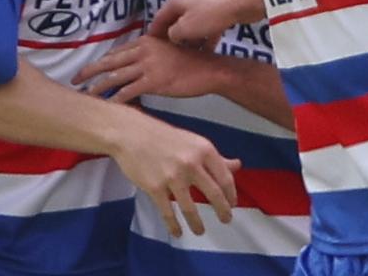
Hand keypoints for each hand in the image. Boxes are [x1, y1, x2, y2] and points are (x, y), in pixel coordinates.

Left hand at [74, 34, 218, 102]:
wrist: (208, 69)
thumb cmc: (190, 62)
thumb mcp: (166, 51)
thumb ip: (149, 55)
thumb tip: (135, 66)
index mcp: (145, 41)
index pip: (116, 52)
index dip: (101, 61)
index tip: (90, 69)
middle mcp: (143, 50)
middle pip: (108, 61)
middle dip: (89, 71)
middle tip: (75, 80)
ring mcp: (147, 66)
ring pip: (114, 77)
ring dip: (97, 87)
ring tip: (85, 95)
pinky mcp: (153, 82)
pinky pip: (128, 92)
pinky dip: (115, 100)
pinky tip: (107, 107)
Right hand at [111, 115, 240, 236]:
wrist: (130, 133)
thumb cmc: (162, 137)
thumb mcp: (193, 142)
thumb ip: (215, 157)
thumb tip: (237, 165)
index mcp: (203, 150)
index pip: (225, 177)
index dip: (231, 194)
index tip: (233, 204)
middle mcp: (191, 163)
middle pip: (214, 194)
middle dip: (223, 211)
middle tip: (226, 220)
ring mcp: (172, 177)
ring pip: (191, 207)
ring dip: (197, 223)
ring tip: (200, 231)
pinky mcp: (155, 187)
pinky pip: (168, 212)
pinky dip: (174, 225)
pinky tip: (177, 232)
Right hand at [148, 0, 262, 49]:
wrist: (241, 3)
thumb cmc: (209, 15)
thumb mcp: (185, 28)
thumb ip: (173, 34)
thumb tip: (172, 37)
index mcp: (175, 1)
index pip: (158, 19)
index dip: (154, 34)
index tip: (151, 49)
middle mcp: (187, 0)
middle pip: (175, 22)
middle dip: (174, 39)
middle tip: (171, 56)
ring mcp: (204, 5)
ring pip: (192, 26)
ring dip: (191, 40)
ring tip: (189, 57)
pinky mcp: (218, 10)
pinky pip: (207, 27)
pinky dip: (205, 38)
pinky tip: (207, 52)